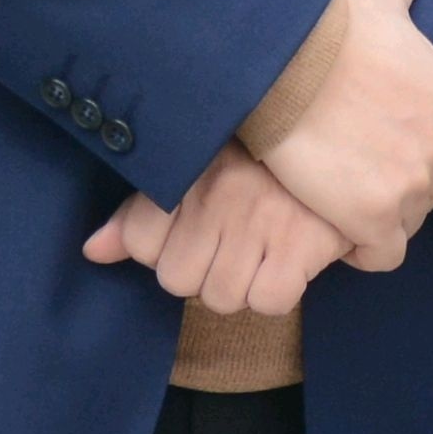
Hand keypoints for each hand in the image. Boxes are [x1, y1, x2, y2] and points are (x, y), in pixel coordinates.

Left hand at [82, 146, 351, 320]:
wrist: (341, 132)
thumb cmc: (260, 159)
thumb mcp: (193, 169)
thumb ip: (136, 213)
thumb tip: (92, 251)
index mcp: (188, 171)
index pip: (139, 242)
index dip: (162, 247)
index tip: (191, 229)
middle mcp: (218, 197)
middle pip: (177, 280)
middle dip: (201, 271)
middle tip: (230, 242)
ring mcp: (260, 222)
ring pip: (222, 298)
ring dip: (241, 284)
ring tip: (260, 249)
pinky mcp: (303, 245)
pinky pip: (270, 301)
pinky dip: (278, 291)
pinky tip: (286, 261)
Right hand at [251, 0, 432, 265]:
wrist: (279, 59)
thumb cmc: (328, 24)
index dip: (423, 153)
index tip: (384, 142)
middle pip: (431, 194)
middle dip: (398, 185)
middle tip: (354, 162)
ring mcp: (415, 189)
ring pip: (405, 225)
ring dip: (375, 215)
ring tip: (338, 184)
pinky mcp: (375, 220)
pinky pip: (380, 255)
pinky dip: (358, 247)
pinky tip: (332, 216)